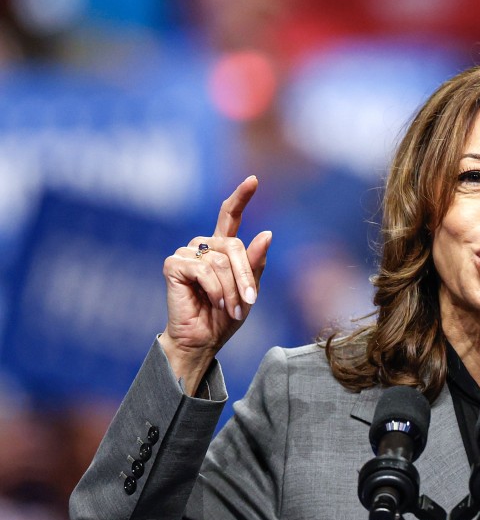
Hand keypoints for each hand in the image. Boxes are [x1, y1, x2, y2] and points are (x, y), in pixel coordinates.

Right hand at [159, 176, 271, 393]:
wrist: (203, 340)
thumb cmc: (225, 316)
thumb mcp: (248, 289)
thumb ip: (255, 263)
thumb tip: (266, 233)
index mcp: (222, 248)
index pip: (230, 215)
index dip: (241, 197)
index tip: (254, 179)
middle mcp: (203, 246)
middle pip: (234, 246)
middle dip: (245, 276)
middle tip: (248, 302)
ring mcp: (186, 253)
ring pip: (221, 260)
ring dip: (231, 289)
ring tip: (230, 308)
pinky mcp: (173, 264)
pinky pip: (204, 269)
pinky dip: (214, 289)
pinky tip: (212, 302)